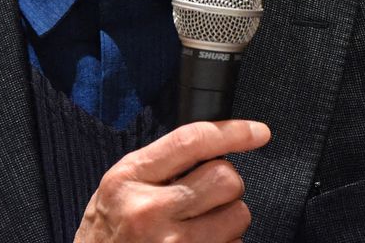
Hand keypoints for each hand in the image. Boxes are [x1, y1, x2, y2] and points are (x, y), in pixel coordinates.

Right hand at [75, 119, 270, 242]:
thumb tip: (215, 146)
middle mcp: (149, 211)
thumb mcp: (119, 188)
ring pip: (238, 215)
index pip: (192, 141)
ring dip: (229, 218)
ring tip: (201, 226)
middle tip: (208, 196)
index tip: (258, 132)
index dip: (234, 132)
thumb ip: (159, 165)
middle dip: (226, 185)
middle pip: (226, 178)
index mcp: (129, 178)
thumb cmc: (106, 234)